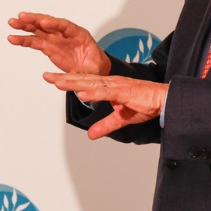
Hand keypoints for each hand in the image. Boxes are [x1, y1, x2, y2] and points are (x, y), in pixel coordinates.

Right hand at [7, 12, 110, 74]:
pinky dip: (24, 39)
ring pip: (39, 29)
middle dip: (35, 19)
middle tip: (22, 17)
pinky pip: (35, 41)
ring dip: (25, 26)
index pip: (65, 26)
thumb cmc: (95, 66)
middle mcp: (65, 33)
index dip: (53, 23)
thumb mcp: (92, 71)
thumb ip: (79, 73)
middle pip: (49, 23)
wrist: (93, 69)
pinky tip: (14, 38)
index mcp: (79, 34)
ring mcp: (56, 39)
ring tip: (13, 23)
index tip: (43, 22)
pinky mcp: (49, 46)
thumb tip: (65, 80)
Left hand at [42, 72, 166, 139]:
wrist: (164, 100)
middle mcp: (110, 83)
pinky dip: (94, 91)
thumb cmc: (145, 104)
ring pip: (91, 83)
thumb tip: (90, 135)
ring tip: (58, 82)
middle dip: (64, 78)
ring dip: (74, 82)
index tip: (52, 79)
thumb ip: (105, 125)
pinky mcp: (125, 91)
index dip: (67, 81)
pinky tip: (82, 91)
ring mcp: (117, 86)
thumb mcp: (121, 118)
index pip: (84, 83)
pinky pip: (107, 91)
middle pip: (83, 80)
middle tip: (46, 76)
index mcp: (108, 87)